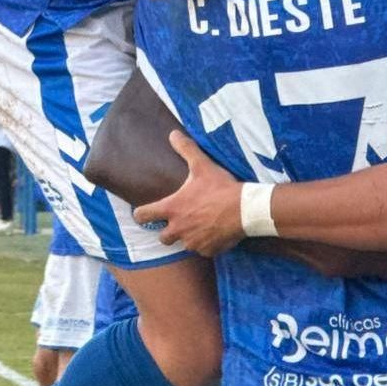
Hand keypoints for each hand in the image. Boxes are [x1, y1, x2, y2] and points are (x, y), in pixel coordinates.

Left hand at [132, 131, 245, 256]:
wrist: (245, 210)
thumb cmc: (220, 188)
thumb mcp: (202, 166)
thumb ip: (186, 149)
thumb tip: (173, 134)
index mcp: (172, 209)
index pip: (143, 216)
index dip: (141, 213)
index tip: (145, 212)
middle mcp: (178, 229)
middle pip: (162, 238)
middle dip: (168, 231)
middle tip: (179, 220)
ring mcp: (193, 242)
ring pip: (184, 245)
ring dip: (188, 237)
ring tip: (200, 226)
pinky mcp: (208, 251)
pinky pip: (202, 250)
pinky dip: (206, 244)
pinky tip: (215, 233)